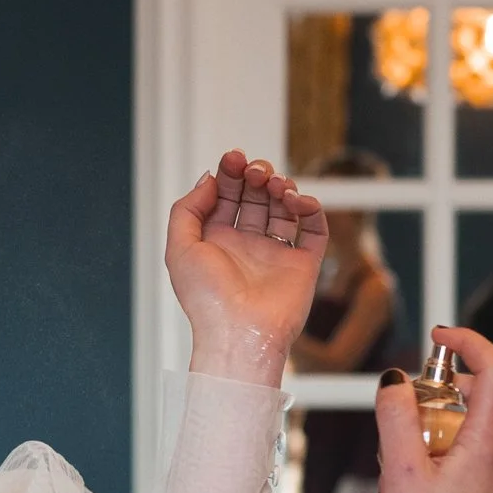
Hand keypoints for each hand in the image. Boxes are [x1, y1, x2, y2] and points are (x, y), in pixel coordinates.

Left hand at [168, 150, 325, 384]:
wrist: (240, 334)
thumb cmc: (206, 299)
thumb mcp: (179, 247)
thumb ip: (187, 209)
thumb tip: (209, 179)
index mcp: (215, 240)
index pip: (225, 195)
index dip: (230, 173)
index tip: (234, 158)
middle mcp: (246, 245)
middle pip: (256, 197)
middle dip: (257, 176)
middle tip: (256, 171)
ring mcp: (275, 254)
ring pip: (283, 208)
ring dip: (282, 188)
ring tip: (277, 186)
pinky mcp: (303, 265)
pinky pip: (313, 230)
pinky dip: (311, 209)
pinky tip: (298, 202)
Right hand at [374, 325, 492, 492]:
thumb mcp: (401, 474)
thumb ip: (396, 419)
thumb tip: (394, 381)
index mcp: (487, 441)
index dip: (468, 342)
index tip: (438, 337)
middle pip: (471, 395)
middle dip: (428, 398)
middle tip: (396, 421)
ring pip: (461, 424)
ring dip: (423, 432)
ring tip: (395, 468)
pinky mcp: (488, 486)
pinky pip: (460, 450)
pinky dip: (430, 453)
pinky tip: (404, 486)